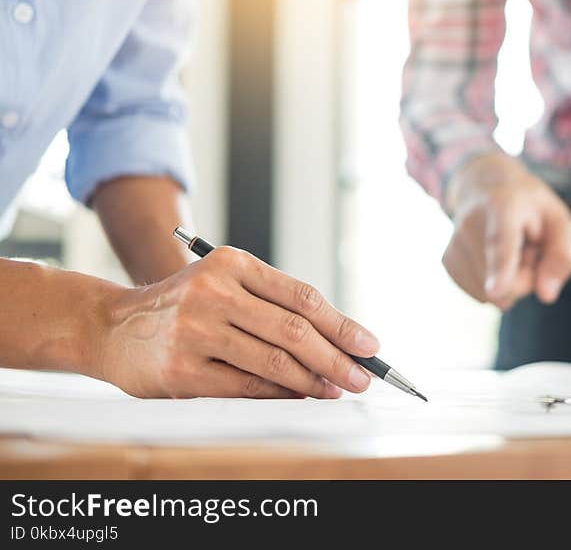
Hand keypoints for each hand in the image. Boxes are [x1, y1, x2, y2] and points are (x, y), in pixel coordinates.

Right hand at [96, 247, 379, 397]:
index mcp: (232, 263)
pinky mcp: (182, 370)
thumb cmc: (184, 306)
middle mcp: (213, 292)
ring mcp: (195, 331)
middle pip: (293, 330)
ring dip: (314, 381)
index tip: (368, 345)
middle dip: (337, 358)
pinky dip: (281, 395)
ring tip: (337, 390)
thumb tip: (338, 341)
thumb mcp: (224, 284)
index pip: (302, 296)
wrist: (112, 326)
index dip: (341, 324)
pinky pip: (247, 387)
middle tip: (362, 376)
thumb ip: (273, 304)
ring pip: (274, 362)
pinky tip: (301, 397)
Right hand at [443, 153, 570, 309]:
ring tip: (509, 249)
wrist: (483, 186)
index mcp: (503, 207)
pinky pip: (483, 296)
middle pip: (508, 284)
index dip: (499, 269)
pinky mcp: (447, 264)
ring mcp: (454, 245)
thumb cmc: (529, 207)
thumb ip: (562, 257)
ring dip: (511, 280)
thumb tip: (546, 296)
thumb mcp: (559, 221)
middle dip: (527, 275)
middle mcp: (469, 225)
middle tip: (525, 244)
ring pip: (494, 295)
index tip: (494, 290)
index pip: (501, 242)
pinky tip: (492, 258)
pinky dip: (494, 283)